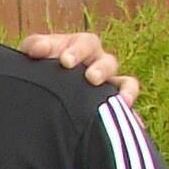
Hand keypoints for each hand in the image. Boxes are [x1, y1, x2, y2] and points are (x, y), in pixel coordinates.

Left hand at [19, 32, 139, 106]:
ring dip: (127, 90)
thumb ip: (35, 46)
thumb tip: (39, 49)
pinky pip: (127, 110)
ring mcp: (108, 84)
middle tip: (91, 78)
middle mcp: (99, 63)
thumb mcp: (34, 52)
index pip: (86, 43)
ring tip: (123, 101)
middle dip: (101, 70)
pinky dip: (132, 116)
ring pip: (126, 83)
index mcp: (82, 46)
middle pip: (109, 62)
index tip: (65, 62)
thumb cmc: (38, 63)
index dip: (78, 51)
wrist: (38, 88)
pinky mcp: (112, 105)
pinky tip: (134, 125)